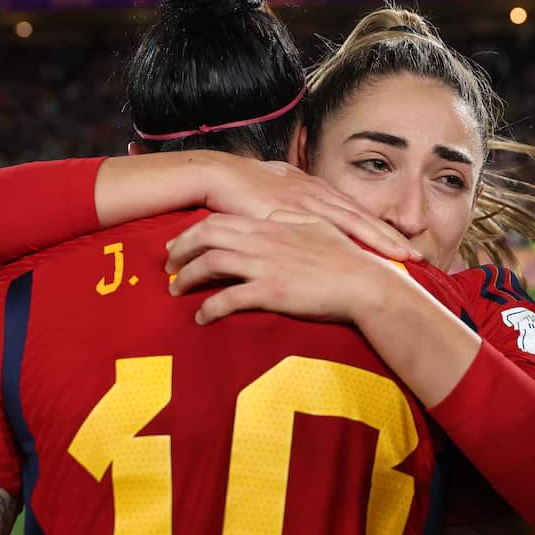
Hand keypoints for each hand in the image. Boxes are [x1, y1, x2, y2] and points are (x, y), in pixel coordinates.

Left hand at [165, 211, 398, 325]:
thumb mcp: (317, 226)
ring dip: (188, 278)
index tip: (178, 246)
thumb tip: (272, 217)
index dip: (191, 233)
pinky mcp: (271, 292)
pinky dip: (209, 308)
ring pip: (211, 264)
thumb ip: (290, 219)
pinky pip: (228, 299)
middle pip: (206, 237)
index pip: (219, 220)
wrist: (366, 283)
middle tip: (168, 268)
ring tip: (177, 291)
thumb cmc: (346, 257)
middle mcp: (263, 241)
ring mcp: (265, 265)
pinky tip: (202, 317)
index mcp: (271, 225)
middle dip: (180, 252)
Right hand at [205, 156, 420, 262]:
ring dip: (381, 239)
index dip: (377, 229)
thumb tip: (297, 213)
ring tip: (403, 257)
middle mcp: (318, 193)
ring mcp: (310, 201)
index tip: (400, 244)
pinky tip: (365, 255)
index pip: (354, 212)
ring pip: (354, 222)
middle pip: (362, 217)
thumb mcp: (271, 192)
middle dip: (390, 237)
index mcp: (314, 189)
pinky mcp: (296, 210)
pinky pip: (331, 229)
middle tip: (416, 256)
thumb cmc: (240, 186)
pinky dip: (352, 241)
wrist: (218, 176)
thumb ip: (289, 204)